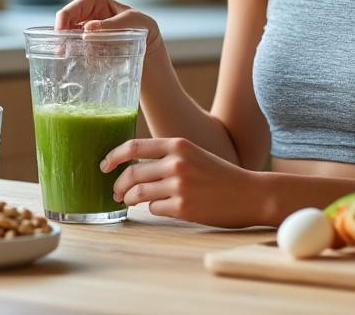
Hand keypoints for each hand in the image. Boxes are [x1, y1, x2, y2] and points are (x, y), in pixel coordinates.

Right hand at [54, 0, 163, 54]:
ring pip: (70, 37)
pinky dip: (78, 56)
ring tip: (68, 57)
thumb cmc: (143, 27)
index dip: (65, 16)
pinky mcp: (89, 47)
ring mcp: (87, 32)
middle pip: (68, 22)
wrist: (149, 48)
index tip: (61, 31)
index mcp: (96, 2)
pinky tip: (81, 63)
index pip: (76, 6)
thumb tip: (88, 28)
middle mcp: (88, 16)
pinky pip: (78, 50)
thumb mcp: (132, 22)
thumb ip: (111, 25)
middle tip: (61, 48)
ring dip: (68, 46)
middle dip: (62, 34)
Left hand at [103, 137, 266, 227]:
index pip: (134, 146)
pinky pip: (154, 209)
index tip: (104, 165)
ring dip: (129, 199)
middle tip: (115, 192)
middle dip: (118, 185)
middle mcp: (176, 163)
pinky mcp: (183, 208)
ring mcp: (179, 186)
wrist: (250, 193)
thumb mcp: (195, 154)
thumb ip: (169, 156)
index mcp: (178, 145)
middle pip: (132, 173)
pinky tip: (160, 208)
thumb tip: (137, 166)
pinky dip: (152, 209)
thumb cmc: (221, 175)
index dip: (113, 156)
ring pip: (138, 193)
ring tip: (129, 202)